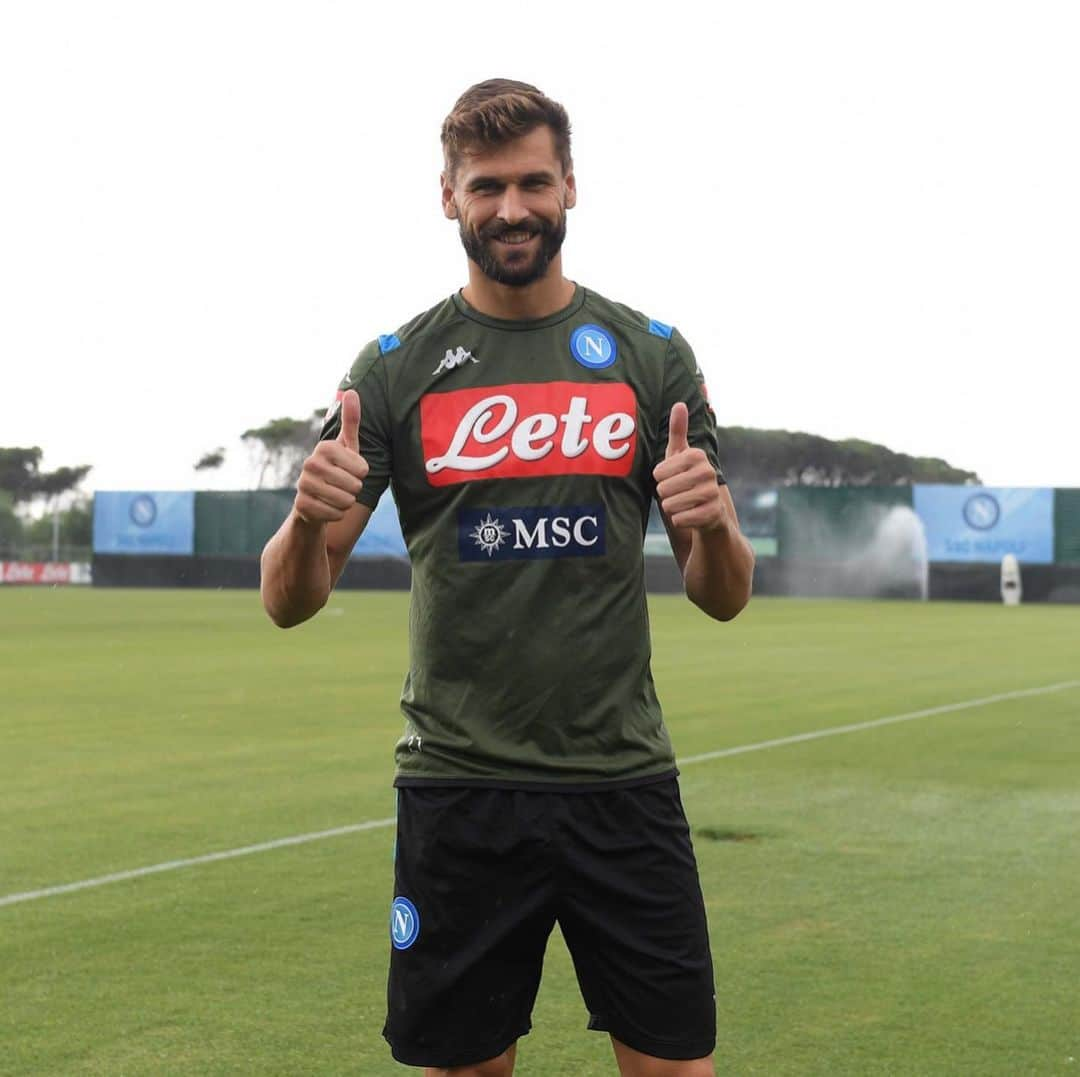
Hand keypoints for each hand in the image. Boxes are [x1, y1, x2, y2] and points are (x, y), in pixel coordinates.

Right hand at [293, 390, 368, 524]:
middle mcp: (310, 463)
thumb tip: (351, 391)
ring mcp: (303, 484)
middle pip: (355, 486)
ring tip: (335, 495)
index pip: (362, 469)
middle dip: (354, 490)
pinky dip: (336, 514)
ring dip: (346, 503)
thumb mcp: (347, 446)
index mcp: (325, 447)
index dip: (361, 473)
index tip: (349, 469)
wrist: (313, 499)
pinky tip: (326, 507)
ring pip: (346, 501)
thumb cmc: (336, 469)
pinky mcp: (301, 505)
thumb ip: (351, 421)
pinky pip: (335, 514)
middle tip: (342, 485)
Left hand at [653, 402, 726, 532]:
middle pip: (663, 489)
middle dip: (664, 495)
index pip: (658, 472)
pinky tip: (689, 516)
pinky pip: (680, 519)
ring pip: (670, 505)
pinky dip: (680, 520)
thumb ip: (678, 430)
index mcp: (697, 456)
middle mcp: (708, 472)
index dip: (659, 478)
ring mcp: (712, 493)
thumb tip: (679, 404)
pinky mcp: (713, 513)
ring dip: (671, 508)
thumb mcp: (680, 455)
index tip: (670, 477)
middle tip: (677, 493)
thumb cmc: (687, 478)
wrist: (710, 510)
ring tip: (683, 504)